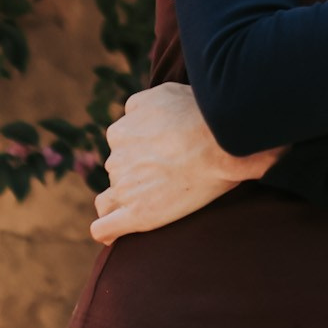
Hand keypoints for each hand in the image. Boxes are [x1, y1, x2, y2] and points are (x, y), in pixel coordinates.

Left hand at [88, 83, 281, 244]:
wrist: (222, 142)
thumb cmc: (200, 114)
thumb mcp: (163, 93)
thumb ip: (139, 106)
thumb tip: (132, 115)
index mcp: (120, 132)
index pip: (121, 146)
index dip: (141, 151)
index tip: (163, 155)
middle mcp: (116, 159)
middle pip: (118, 172)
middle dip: (136, 175)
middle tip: (168, 175)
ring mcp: (125, 188)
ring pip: (110, 198)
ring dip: (126, 199)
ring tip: (153, 201)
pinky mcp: (137, 214)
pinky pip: (105, 228)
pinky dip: (107, 231)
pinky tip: (114, 234)